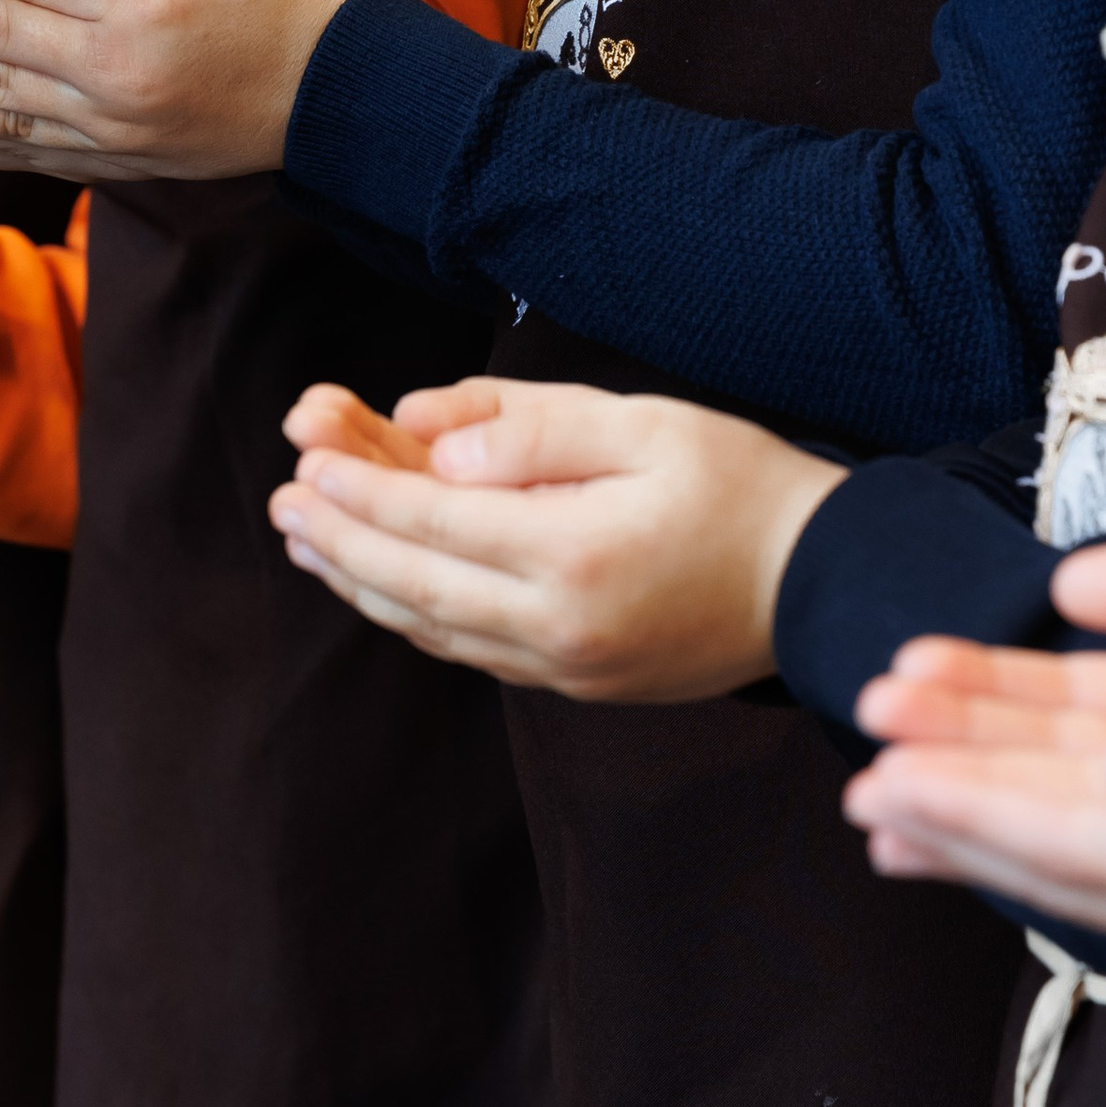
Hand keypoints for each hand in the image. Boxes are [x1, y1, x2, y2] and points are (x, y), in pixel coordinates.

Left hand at [266, 376, 845, 699]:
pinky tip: (386, 586)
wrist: (823, 584)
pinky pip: (474, 650)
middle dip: (340, 540)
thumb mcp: (644, 424)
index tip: (304, 459)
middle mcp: (558, 627)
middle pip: (415, 585)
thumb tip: (429, 443)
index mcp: (572, 554)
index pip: (431, 522)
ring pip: (435, 626)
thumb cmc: (741, 486)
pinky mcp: (581, 682)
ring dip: (364, 583)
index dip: (359, 490)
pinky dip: (417, 615)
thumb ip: (530, 428)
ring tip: (309, 542)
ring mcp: (568, 666)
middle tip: (282, 502)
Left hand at [842, 671, 1105, 964]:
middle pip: (1047, 843)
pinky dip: (1034, 791)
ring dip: (978, 788)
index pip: (1065, 842)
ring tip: (884, 763)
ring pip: (1066, 824)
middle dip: (949, 803)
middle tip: (852, 779)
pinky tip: (971, 781)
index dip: (973, 805)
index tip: (886, 774)